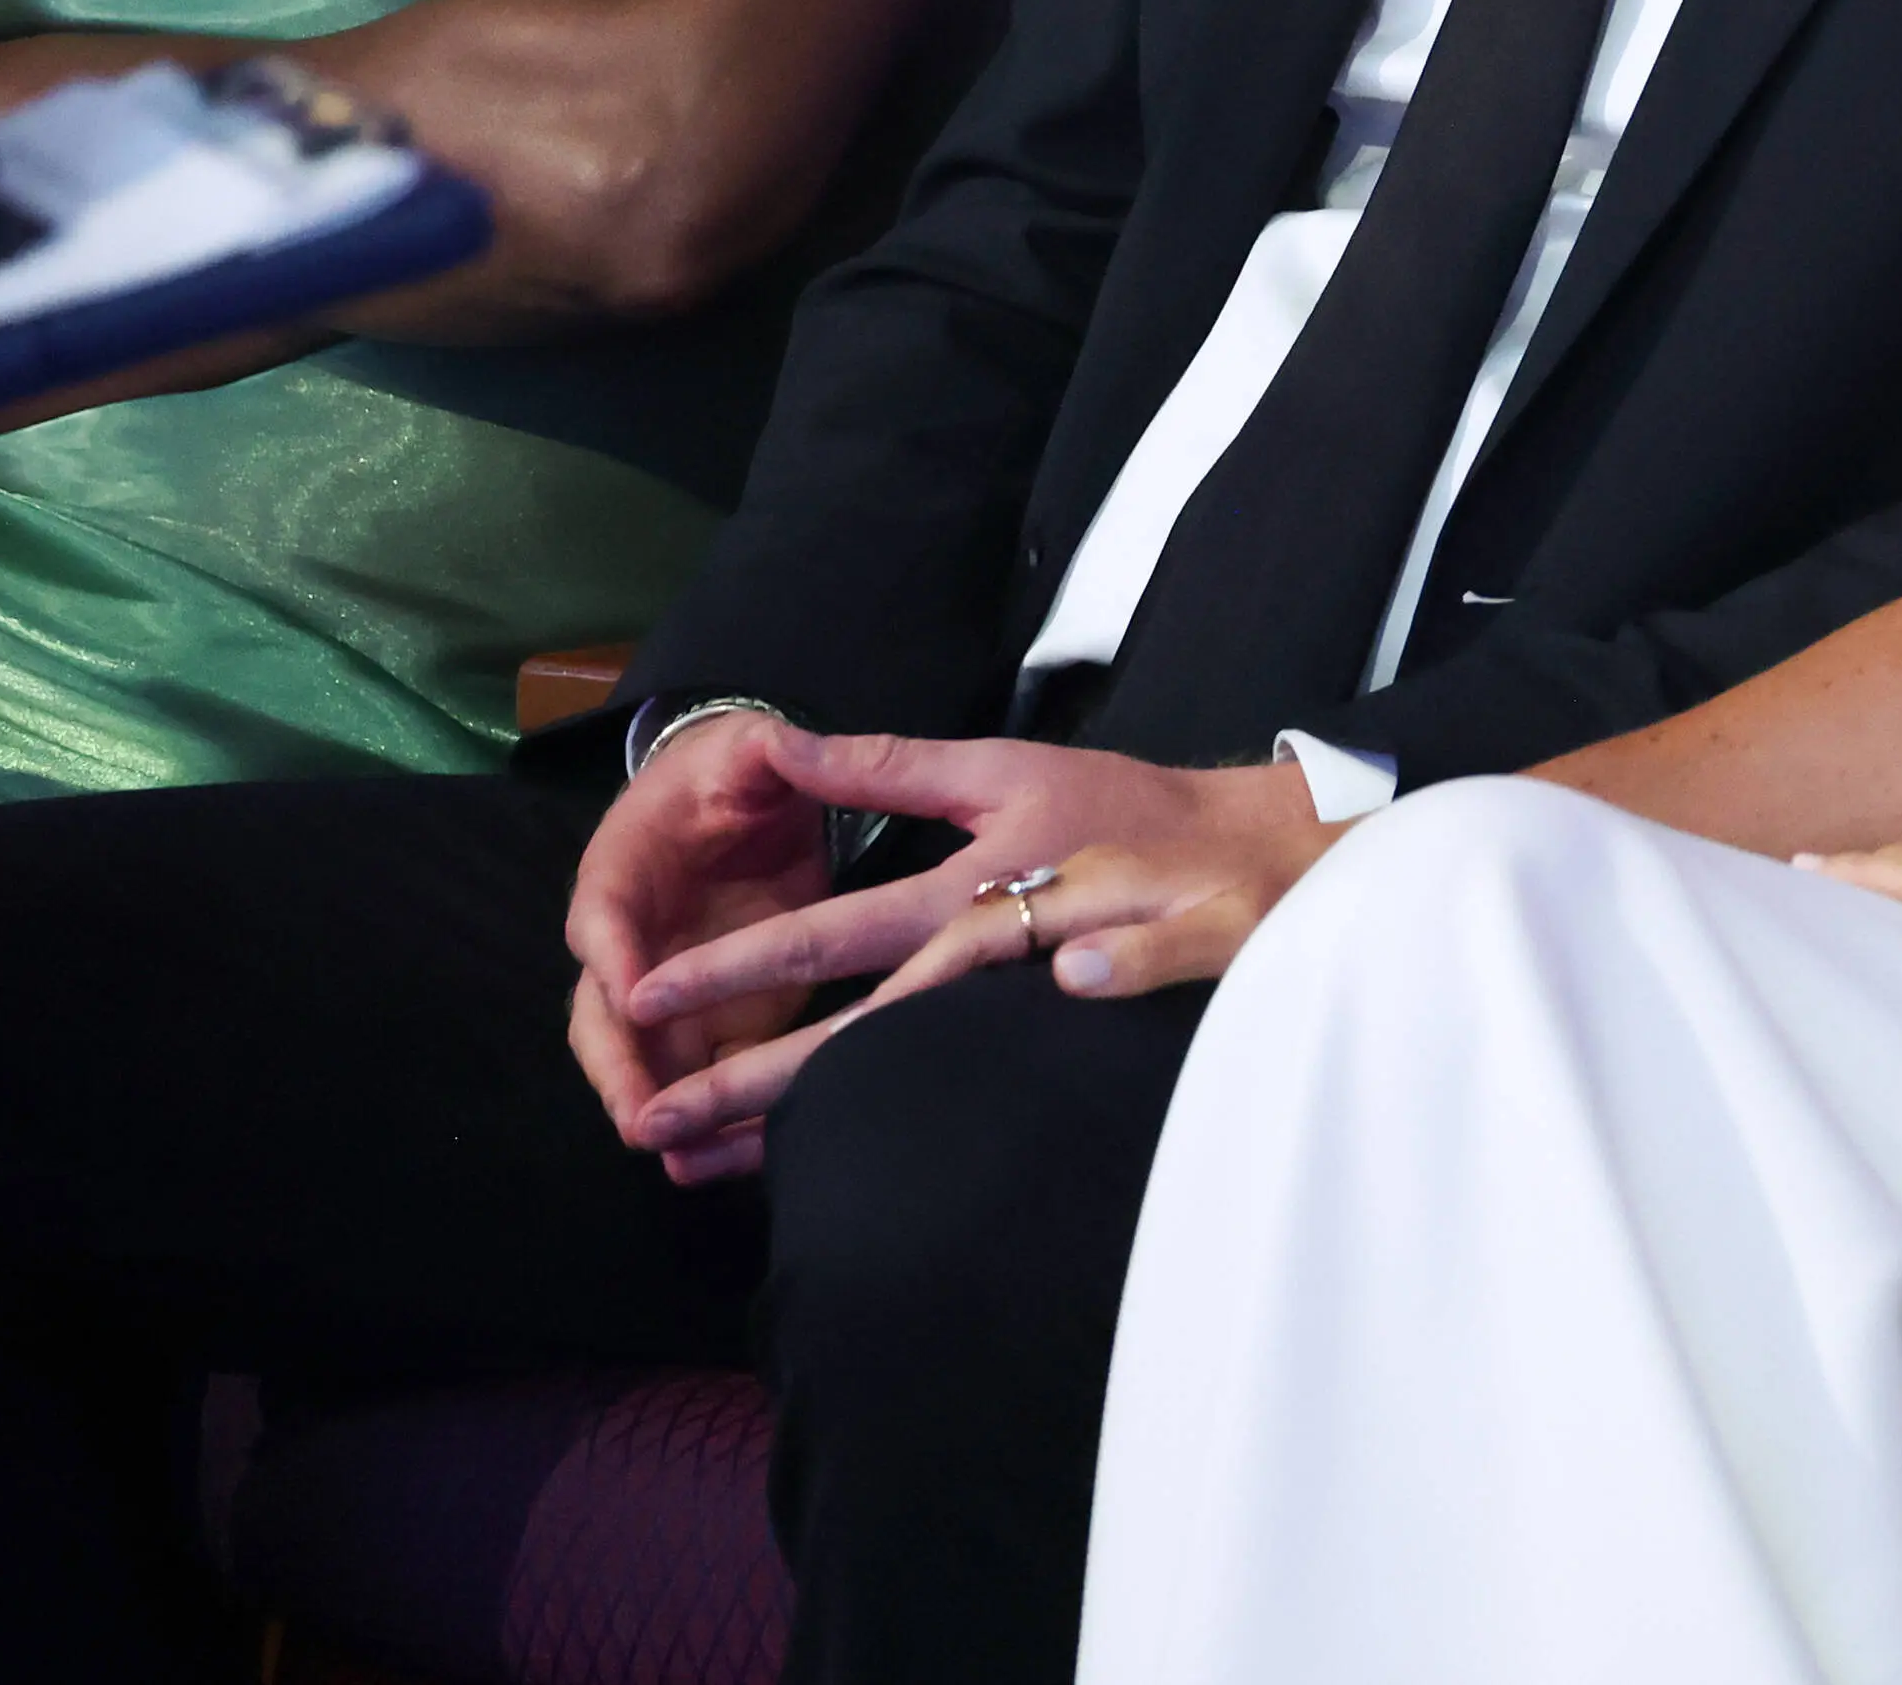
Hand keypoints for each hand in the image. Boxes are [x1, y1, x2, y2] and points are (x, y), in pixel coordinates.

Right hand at [561, 710, 841, 1185]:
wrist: (750, 809)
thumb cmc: (736, 776)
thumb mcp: (750, 752)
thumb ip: (762, 751)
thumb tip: (774, 741)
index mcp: (621, 872)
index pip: (602, 916)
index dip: (612, 955)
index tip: (629, 995)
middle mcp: (628, 946)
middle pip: (601, 1016)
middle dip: (618, 1066)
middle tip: (640, 1119)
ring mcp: (668, 994)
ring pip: (642, 1062)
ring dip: (656, 1110)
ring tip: (679, 1161)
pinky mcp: (715, 1022)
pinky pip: (700, 1078)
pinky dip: (710, 1120)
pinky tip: (727, 1167)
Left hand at [597, 735, 1303, 1169]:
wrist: (1261, 852)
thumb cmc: (1129, 808)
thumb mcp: (1009, 767)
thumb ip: (894, 764)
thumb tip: (782, 745)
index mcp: (971, 881)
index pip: (831, 928)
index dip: (733, 963)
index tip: (640, 996)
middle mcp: (1005, 940)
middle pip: (859, 1022)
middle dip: (747, 1076)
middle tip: (650, 1119)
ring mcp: (1056, 986)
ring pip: (919, 1058)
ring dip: (815, 1111)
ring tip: (717, 1155)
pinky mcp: (1106, 1016)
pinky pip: (1022, 1063)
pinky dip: (947, 1103)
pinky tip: (884, 1145)